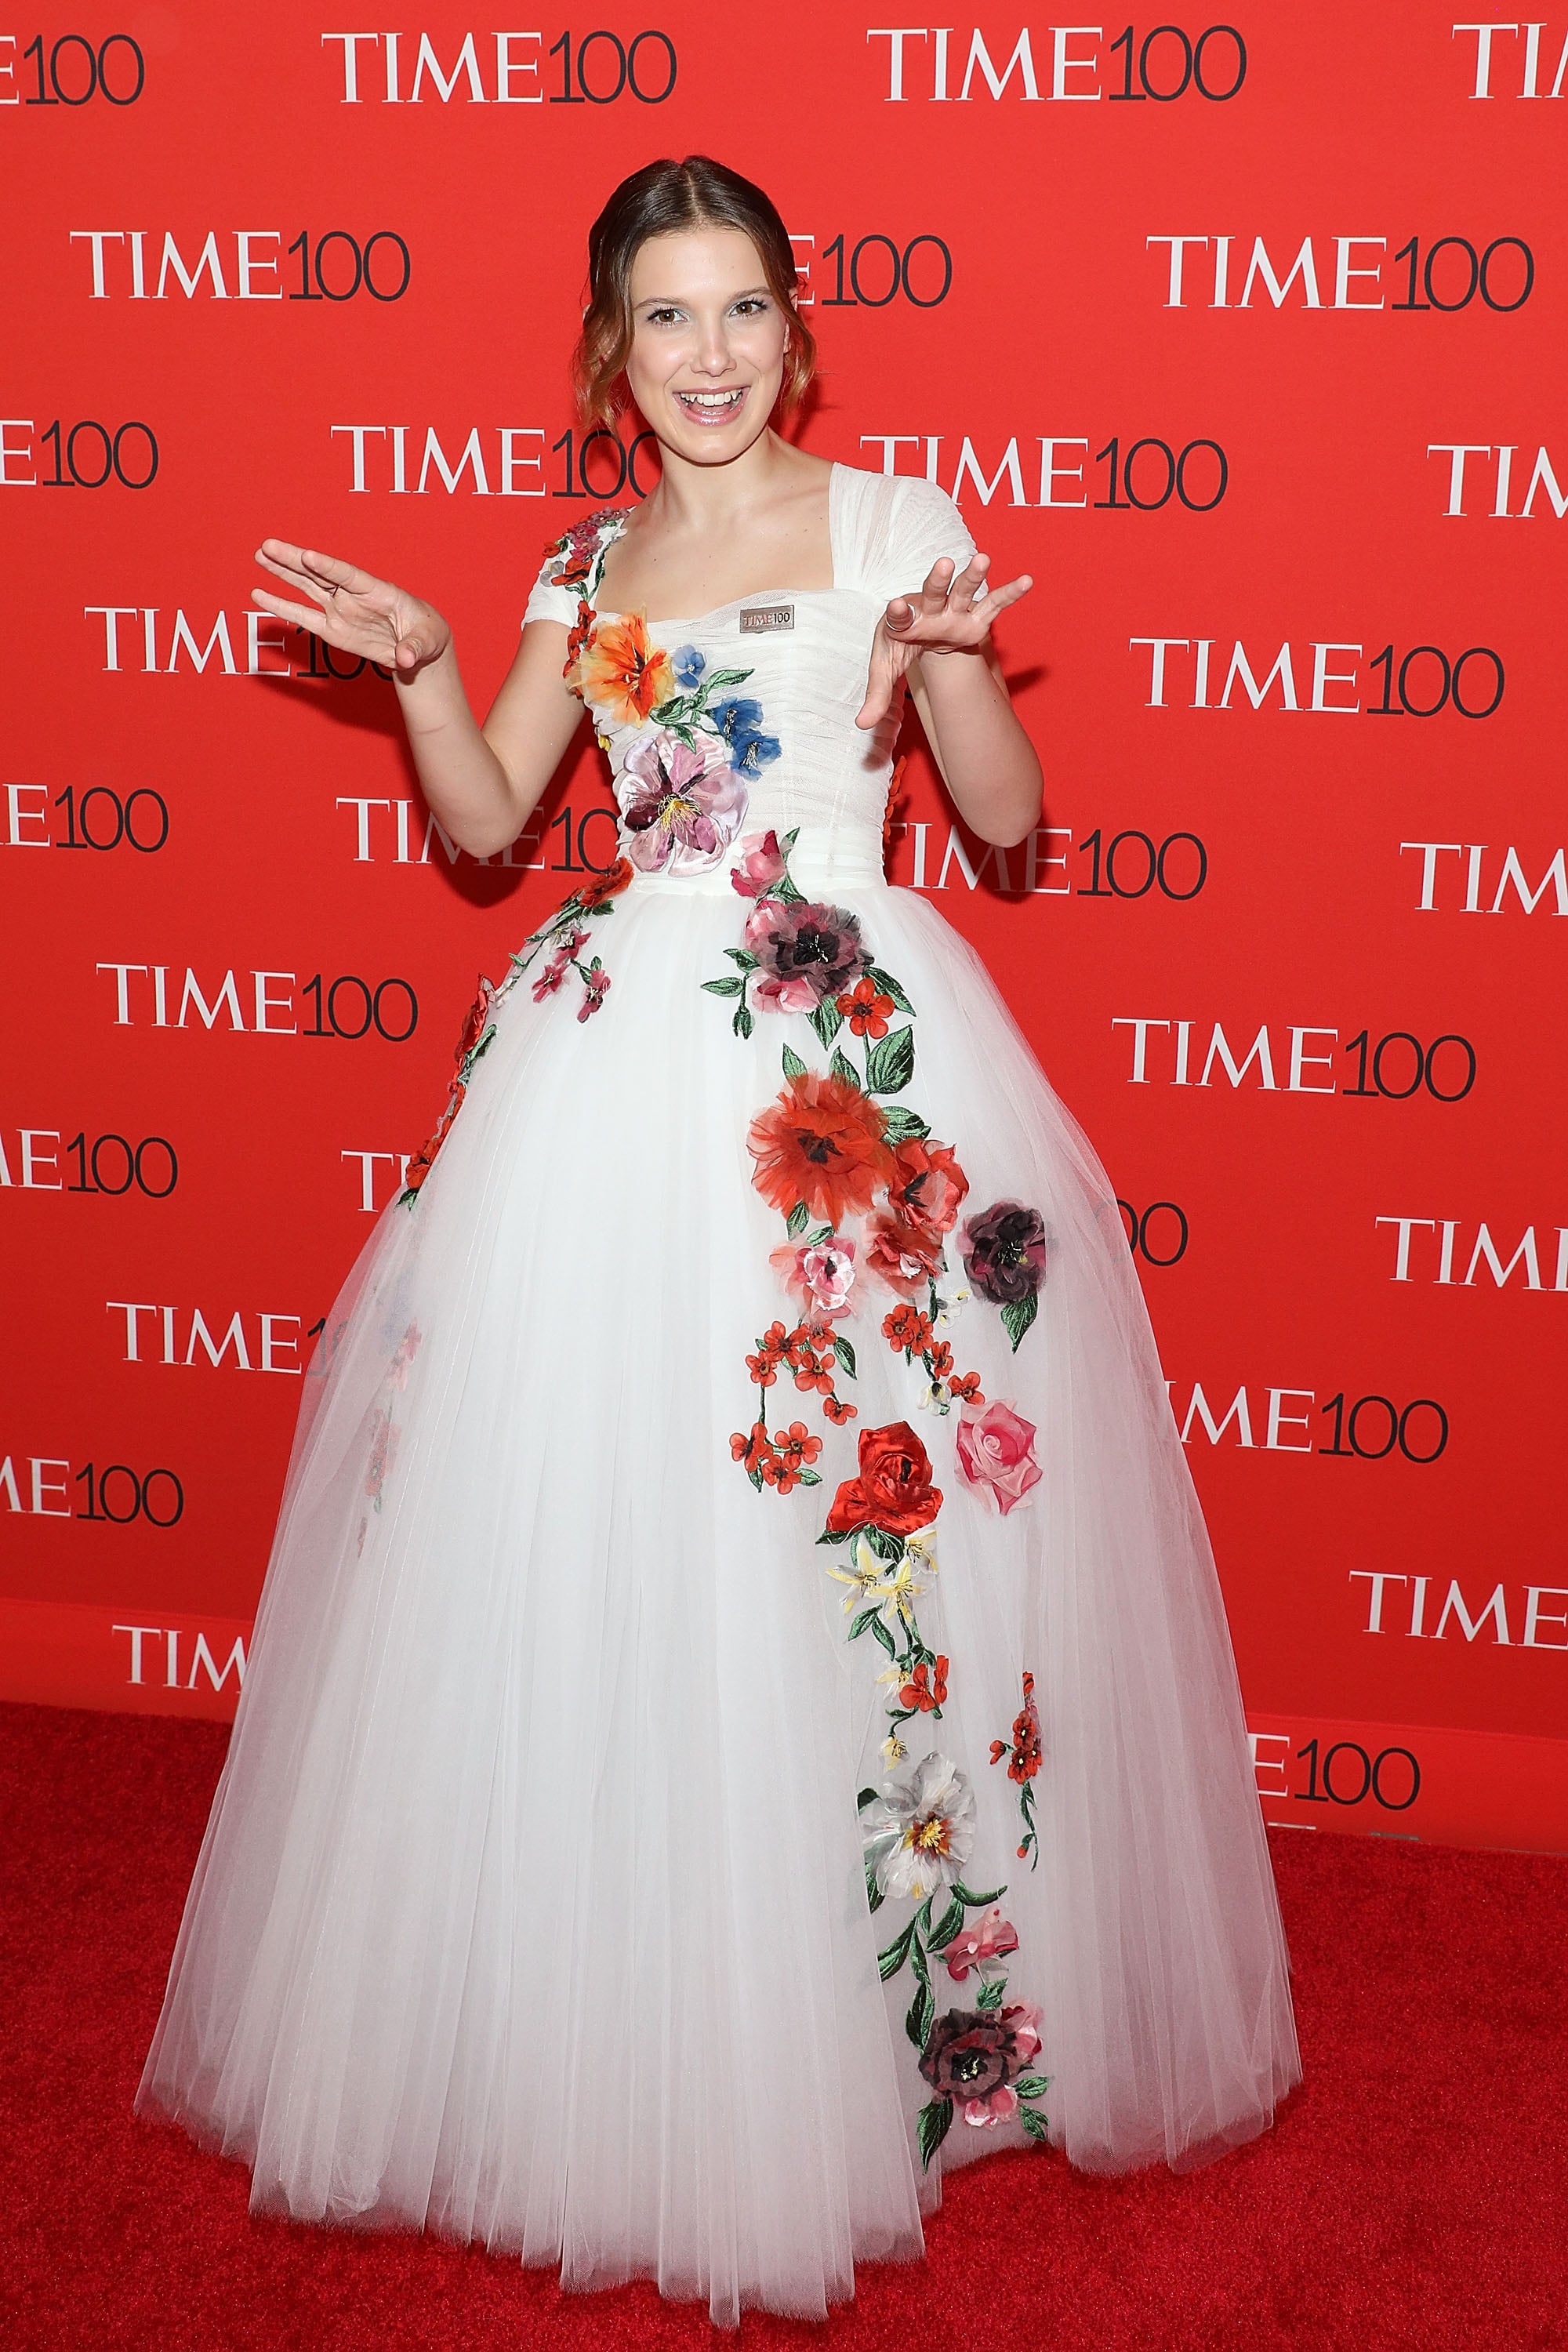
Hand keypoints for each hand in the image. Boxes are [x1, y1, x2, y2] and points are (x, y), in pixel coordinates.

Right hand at [250, 540, 451, 675]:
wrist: (419, 647)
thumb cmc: (426, 635)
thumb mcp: (426, 641)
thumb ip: (414, 648)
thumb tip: (405, 659)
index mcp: (378, 591)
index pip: (349, 575)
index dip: (328, 566)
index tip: (308, 556)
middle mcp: (353, 595)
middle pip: (319, 574)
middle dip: (294, 560)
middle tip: (268, 545)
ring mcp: (340, 609)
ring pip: (307, 586)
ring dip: (282, 572)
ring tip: (259, 555)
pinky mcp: (331, 628)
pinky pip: (303, 616)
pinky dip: (281, 606)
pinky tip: (259, 594)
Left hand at [855, 552, 1031, 729]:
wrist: (917, 628)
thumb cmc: (899, 645)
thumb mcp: (886, 670)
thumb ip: (877, 696)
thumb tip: (862, 724)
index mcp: (903, 621)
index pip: (899, 617)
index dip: (899, 612)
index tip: (896, 605)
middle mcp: (929, 609)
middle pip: (933, 592)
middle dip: (938, 580)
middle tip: (943, 565)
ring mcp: (953, 609)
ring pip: (964, 590)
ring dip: (973, 576)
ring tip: (983, 560)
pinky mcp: (974, 616)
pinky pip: (994, 604)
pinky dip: (1010, 593)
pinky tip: (1027, 581)